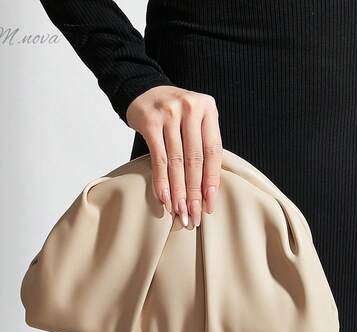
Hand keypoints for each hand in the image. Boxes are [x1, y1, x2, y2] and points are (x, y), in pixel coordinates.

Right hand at [126, 85, 222, 227]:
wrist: (143, 90)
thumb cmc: (175, 113)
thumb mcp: (195, 120)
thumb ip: (203, 146)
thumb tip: (208, 191)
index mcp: (208, 109)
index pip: (213, 152)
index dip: (212, 181)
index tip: (209, 206)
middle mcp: (190, 109)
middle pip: (195, 160)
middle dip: (194, 192)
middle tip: (193, 216)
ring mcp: (169, 114)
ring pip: (176, 162)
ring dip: (178, 192)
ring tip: (179, 213)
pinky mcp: (150, 122)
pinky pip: (158, 158)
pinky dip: (161, 181)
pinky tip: (164, 199)